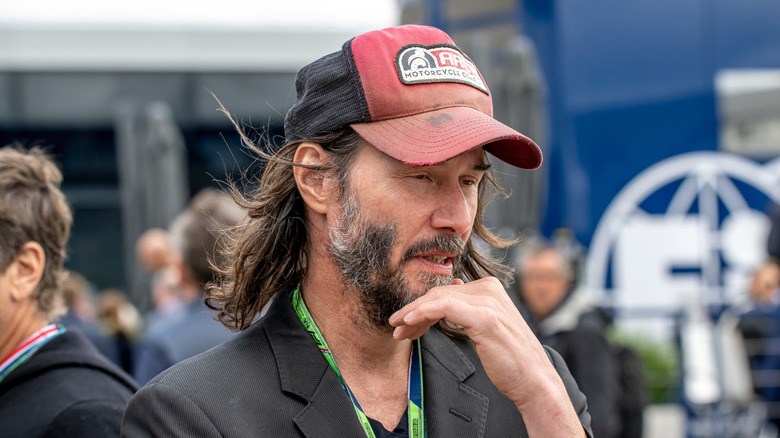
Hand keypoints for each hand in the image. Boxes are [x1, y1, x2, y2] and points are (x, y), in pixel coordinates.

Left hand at [389, 277, 585, 436]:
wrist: (534, 381)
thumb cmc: (510, 359)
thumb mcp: (487, 326)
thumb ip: (470, 308)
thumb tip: (451, 291)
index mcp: (490, 287)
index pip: (446, 290)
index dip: (422, 305)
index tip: (405, 322)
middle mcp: (490, 289)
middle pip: (439, 293)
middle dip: (413, 310)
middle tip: (396, 326)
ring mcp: (488, 302)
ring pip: (437, 298)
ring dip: (413, 314)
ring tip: (399, 330)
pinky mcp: (484, 317)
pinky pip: (444, 307)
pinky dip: (423, 312)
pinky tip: (410, 322)